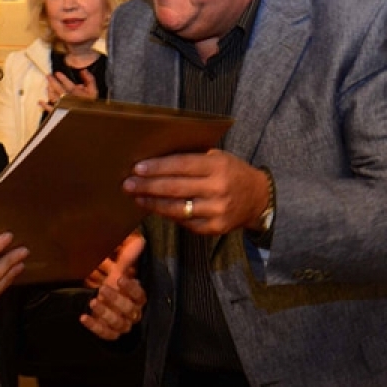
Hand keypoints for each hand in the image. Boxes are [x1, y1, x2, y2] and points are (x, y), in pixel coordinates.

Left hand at [38, 71, 98, 112]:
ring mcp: (63, 106)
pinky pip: (51, 109)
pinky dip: (44, 106)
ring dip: (49, 90)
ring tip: (47, 85)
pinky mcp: (60, 113)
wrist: (89, 118)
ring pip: (53, 97)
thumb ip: (89, 79)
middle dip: (52, 81)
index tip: (57, 73)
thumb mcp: (93, 90)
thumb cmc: (90, 104)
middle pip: (58, 88)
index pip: (67, 83)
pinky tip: (40, 102)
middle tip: (48, 76)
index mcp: (76, 93)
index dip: (62, 78)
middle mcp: (68, 99)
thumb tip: (83, 70)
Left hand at [81, 234, 146, 339]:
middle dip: (116, 299)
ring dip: (105, 313)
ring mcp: (123, 325)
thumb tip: (140, 241)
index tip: (120, 278)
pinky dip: (94, 327)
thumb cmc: (117, 287)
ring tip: (92, 302)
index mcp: (139, 298)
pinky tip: (84, 317)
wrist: (110, 307)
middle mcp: (134, 313)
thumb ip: (128, 259)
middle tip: (102, 289)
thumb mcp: (120, 273)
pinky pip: (106, 334)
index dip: (131, 288)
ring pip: (118, 323)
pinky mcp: (112, 334)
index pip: (139, 295)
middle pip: (129, 310)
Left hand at [121, 148, 269, 235]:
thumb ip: (192, 158)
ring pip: (177, 208)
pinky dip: (168, 214)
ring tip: (136, 197)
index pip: (182, 165)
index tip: (137, 168)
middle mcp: (218, 189)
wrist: (258, 199)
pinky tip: (154, 208)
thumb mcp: (217, 158)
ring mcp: (216, 211)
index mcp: (218, 166)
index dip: (158, 167)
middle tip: (128, 184)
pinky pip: (184, 222)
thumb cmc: (231, 172)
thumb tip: (155, 158)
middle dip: (148, 186)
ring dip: (153, 203)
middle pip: (175, 188)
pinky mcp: (214, 228)